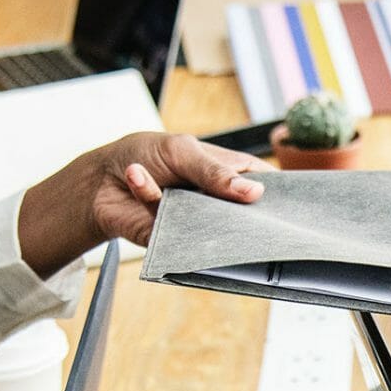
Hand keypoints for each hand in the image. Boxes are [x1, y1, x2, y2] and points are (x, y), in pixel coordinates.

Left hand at [18, 132, 271, 276]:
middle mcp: (217, 202)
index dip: (277, 194)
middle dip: (247, 215)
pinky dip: (149, 194)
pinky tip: (136, 174)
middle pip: (245, 215)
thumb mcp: (182, 151)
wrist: (101, 180)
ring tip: (178, 191)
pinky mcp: (172, 239)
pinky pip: (172, 228)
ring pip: (214, 229)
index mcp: (228, 173)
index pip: (263, 184)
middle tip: (242, 204)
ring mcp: (197, 222)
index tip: (290, 204)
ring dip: (196, 211)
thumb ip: (216, 172)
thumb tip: (254, 193)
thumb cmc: (146, 155)